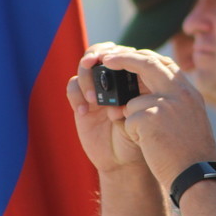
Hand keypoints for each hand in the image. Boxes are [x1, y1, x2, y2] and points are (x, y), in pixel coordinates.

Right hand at [67, 43, 147, 174]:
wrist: (123, 162)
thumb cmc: (140, 139)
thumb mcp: (143, 119)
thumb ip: (134, 104)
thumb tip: (120, 100)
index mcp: (135, 77)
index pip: (125, 53)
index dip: (117, 53)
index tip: (111, 61)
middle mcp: (115, 79)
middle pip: (102, 53)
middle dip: (95, 54)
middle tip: (91, 62)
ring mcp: (97, 89)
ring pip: (85, 68)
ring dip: (86, 78)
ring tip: (93, 99)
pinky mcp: (82, 102)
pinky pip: (73, 87)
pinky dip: (76, 95)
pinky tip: (84, 112)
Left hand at [98, 48, 215, 190]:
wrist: (197, 176)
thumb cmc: (190, 156)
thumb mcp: (189, 121)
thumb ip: (172, 103)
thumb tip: (142, 96)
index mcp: (189, 92)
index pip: (165, 64)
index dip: (144, 58)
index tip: (130, 57)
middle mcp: (180, 92)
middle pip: (147, 63)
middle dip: (124, 59)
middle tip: (106, 59)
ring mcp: (166, 102)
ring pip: (133, 100)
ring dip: (133, 119)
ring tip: (152, 140)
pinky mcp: (151, 116)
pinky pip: (128, 119)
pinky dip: (133, 133)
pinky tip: (150, 146)